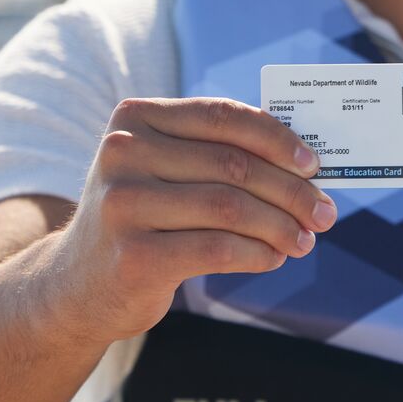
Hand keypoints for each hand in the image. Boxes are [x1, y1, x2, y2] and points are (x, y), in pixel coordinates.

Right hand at [47, 96, 333, 346]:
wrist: (77, 285)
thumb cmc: (143, 218)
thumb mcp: (164, 171)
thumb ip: (217, 156)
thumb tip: (304, 163)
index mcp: (135, 118)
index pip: (222, 117)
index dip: (277, 139)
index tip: (314, 164)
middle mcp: (123, 153)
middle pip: (233, 165)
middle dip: (291, 190)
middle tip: (325, 213)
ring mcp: (124, 204)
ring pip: (230, 207)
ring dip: (281, 225)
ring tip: (304, 239)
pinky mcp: (134, 255)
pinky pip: (218, 248)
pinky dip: (258, 253)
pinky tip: (274, 258)